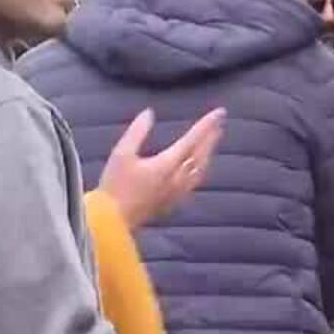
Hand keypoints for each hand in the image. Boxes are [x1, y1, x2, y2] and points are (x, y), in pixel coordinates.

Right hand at [99, 109, 224, 230]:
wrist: (113, 221)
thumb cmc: (114, 186)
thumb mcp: (121, 154)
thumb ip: (137, 132)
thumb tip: (149, 113)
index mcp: (166, 164)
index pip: (192, 140)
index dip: (207, 125)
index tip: (220, 112)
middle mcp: (177, 178)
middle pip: (201, 155)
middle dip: (212, 137)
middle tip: (220, 123)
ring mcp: (177, 192)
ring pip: (201, 170)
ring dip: (208, 153)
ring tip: (212, 142)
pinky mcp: (173, 202)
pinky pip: (194, 182)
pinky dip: (201, 169)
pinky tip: (198, 168)